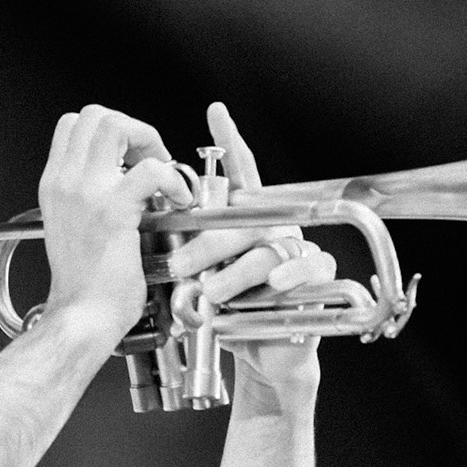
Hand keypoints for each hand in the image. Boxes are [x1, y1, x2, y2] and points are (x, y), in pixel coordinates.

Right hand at [37, 104, 192, 340]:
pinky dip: (173, 179)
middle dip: (132, 129)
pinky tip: (179, 201)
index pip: (74, 125)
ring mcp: (86, 193)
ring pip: (118, 126)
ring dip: (149, 142)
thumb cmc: (86, 286)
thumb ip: (88, 198)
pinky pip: (152, 169)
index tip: (130, 158)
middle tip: (150, 161)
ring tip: (163, 176)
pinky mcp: (113, 210)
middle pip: (96, 115)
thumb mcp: (74, 228)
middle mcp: (65, 182)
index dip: (110, 132)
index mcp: (55, 185)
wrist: (82, 317)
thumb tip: (122, 179)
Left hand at [172, 103, 335, 398]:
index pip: (237, 176)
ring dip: (236, 272)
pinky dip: (290, 275)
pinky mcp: (316, 275)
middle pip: (242, 219)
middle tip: (178, 266)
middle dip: (207, 243)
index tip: (215, 112)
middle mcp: (271, 227)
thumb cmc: (229, 312)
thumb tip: (150, 235)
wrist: (262, 354)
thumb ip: (185, 254)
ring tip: (211, 293)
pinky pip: (308, 265)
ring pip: (267, 247)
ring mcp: (295, 248)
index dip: (230, 143)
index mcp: (244, 221)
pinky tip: (274, 285)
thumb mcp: (199, 280)